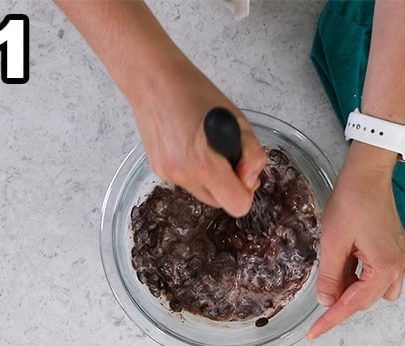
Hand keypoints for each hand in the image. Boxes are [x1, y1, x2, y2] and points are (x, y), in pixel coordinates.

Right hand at [129, 60, 266, 216]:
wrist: (152, 81)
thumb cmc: (195, 93)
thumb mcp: (238, 120)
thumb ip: (252, 155)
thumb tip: (250, 180)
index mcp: (203, 163)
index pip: (237, 205)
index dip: (246, 191)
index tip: (244, 170)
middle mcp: (182, 175)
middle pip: (220, 203)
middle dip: (230, 184)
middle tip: (228, 154)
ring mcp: (167, 175)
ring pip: (204, 193)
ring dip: (213, 178)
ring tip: (208, 146)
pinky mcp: (157, 170)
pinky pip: (187, 182)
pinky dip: (195, 171)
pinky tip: (191, 144)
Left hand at [306, 143, 404, 338]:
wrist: (367, 175)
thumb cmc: (352, 202)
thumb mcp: (332, 242)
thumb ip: (330, 276)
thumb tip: (326, 301)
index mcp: (383, 268)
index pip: (352, 304)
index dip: (330, 320)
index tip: (313, 333)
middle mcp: (399, 266)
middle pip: (366, 299)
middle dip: (343, 298)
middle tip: (322, 287)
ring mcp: (404, 256)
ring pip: (383, 290)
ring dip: (362, 287)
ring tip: (344, 270)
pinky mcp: (403, 245)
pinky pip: (403, 271)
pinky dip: (387, 274)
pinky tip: (372, 265)